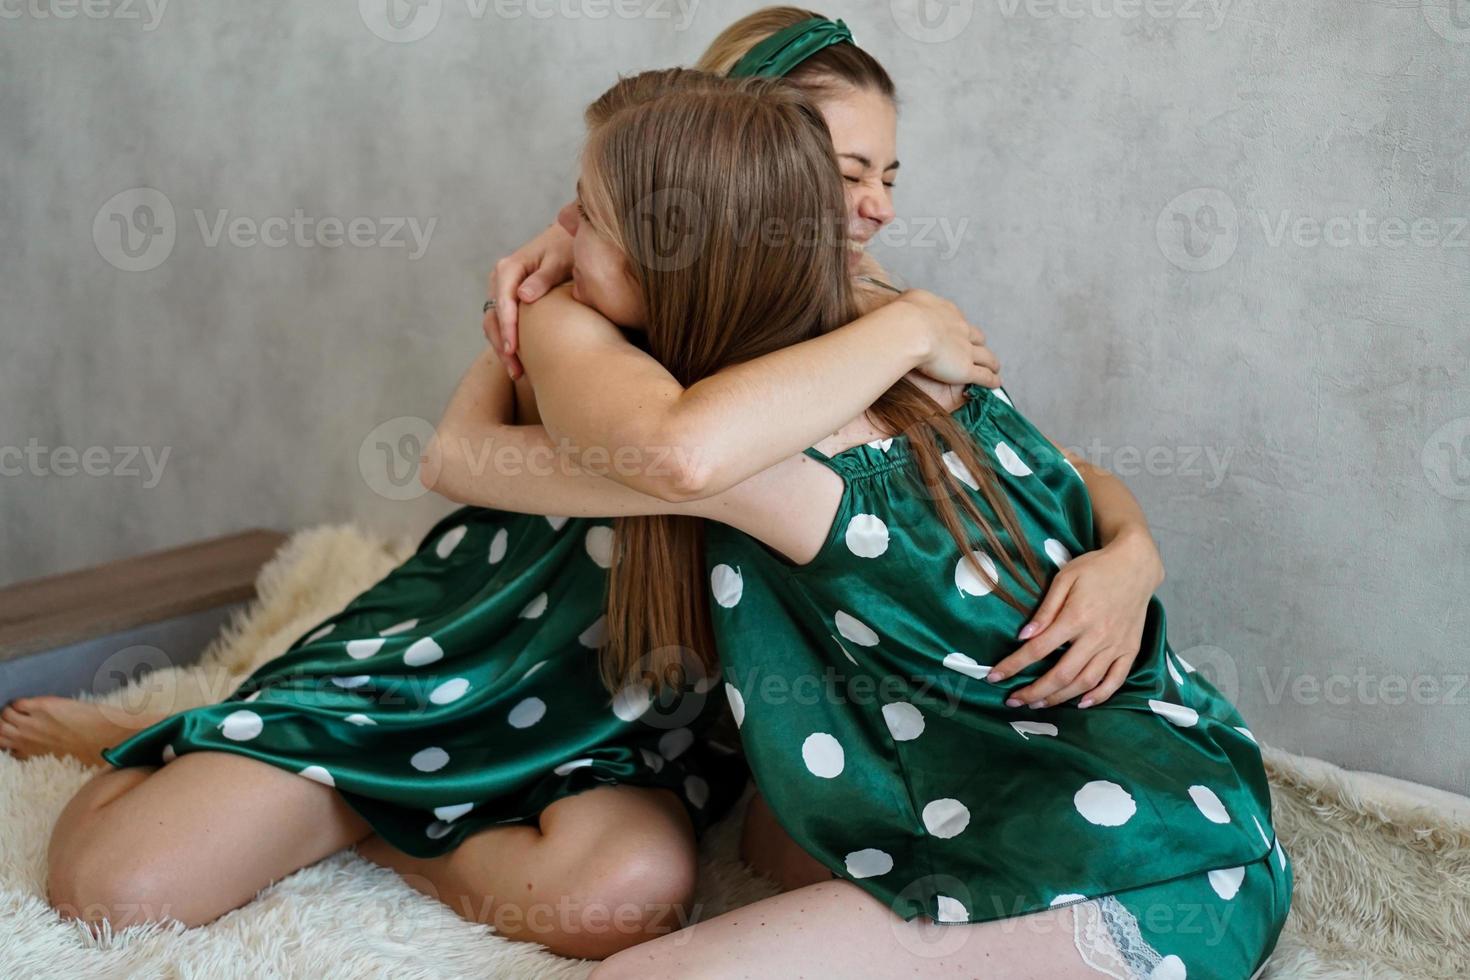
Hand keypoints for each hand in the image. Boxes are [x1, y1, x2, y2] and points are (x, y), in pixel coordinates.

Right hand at [484, 220, 574, 378]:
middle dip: (503, 345)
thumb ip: (543, 277)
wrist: (567, 243)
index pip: (503, 303)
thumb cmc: (566, 249)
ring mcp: (502, 292)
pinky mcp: (509, 302)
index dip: (507, 328)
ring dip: (503, 349)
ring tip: (518, 373)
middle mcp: (500, 280)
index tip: (514, 349)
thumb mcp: (559, 260)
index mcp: (509, 268)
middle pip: (494, 318)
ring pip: (494, 325)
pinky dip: (509, 343)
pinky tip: (522, 363)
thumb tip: (523, 296)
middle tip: (516, 370)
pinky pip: (503, 326)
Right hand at [897, 289, 1001, 388]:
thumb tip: (910, 302)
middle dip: (978, 344)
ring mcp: (966, 350)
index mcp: (947, 312)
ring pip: (986, 357)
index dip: (960, 328)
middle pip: (977, 337)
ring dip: (991, 362)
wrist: (912, 329)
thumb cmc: (905, 314)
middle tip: (978, 350)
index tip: (958, 332)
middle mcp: (961, 329)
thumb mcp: (909, 300)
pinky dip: (991, 380)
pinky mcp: (966, 369)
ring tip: (994, 368)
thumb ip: (913, 302)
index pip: (958, 320)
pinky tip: (995, 383)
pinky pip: (983, 375)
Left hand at [985, 530, 1164, 708]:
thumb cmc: (1095, 569)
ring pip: (1086, 682)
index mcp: (1077, 617)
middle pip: (1061, 674)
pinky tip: (1081, 703)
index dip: (1014, 665)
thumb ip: (1045, 610)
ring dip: (1060, 698)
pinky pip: (1115, 680)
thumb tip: (1024, 636)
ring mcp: (1116, 646)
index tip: (994, 677)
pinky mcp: (1130, 650)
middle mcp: (1097, 636)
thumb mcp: (1065, 578)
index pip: (1038, 649)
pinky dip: (1098, 696)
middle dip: (1034, 691)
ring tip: (1039, 704)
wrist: (1137, 565)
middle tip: (1014, 700)